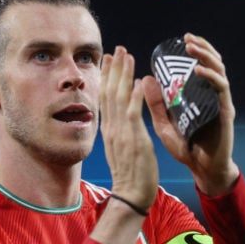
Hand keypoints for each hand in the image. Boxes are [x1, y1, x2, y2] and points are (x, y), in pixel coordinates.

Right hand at [100, 46, 158, 209]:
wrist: (131, 195)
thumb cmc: (131, 175)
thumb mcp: (122, 149)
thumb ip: (122, 131)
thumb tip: (122, 118)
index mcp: (110, 130)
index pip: (105, 98)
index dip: (106, 77)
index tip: (108, 60)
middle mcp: (112, 128)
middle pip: (109, 92)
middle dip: (113, 69)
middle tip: (117, 48)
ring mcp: (121, 133)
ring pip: (119, 98)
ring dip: (123, 75)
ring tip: (127, 56)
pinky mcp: (134, 139)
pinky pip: (133, 113)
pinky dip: (135, 96)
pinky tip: (138, 81)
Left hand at [143, 33, 238, 195]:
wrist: (202, 169)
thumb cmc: (185, 147)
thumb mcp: (164, 124)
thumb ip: (156, 103)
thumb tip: (145, 77)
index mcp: (196, 96)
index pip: (196, 67)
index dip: (189, 52)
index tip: (178, 40)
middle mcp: (210, 96)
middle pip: (210, 63)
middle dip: (200, 47)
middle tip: (187, 37)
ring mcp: (219, 102)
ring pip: (218, 71)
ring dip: (206, 56)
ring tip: (192, 47)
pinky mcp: (225, 112)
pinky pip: (221, 89)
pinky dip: (211, 77)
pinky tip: (199, 70)